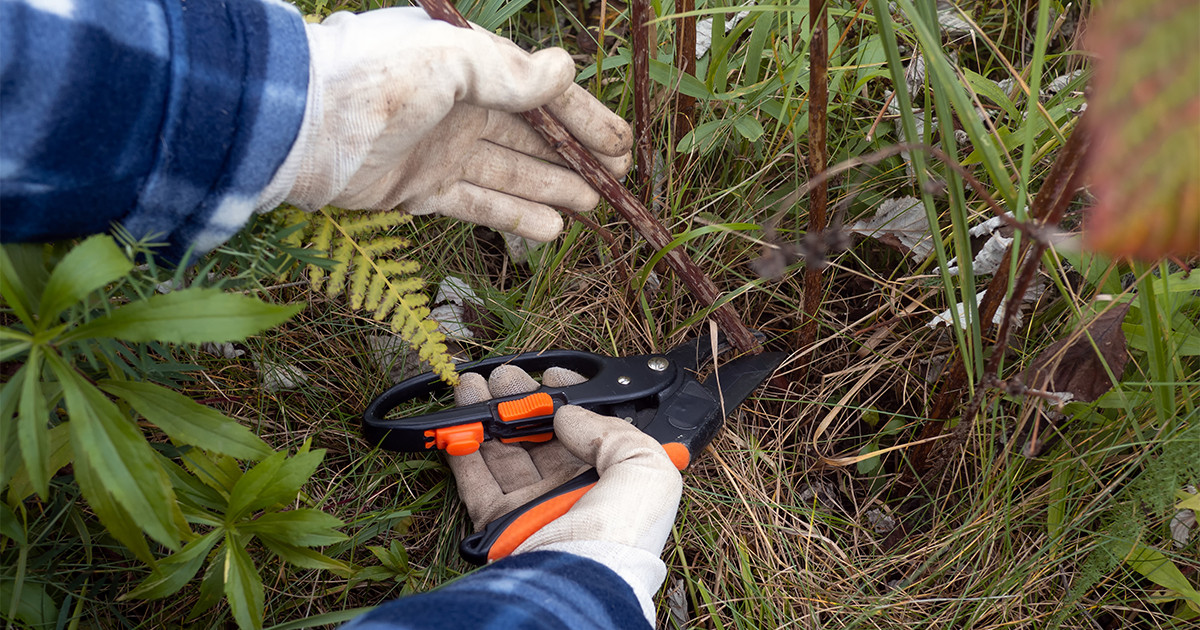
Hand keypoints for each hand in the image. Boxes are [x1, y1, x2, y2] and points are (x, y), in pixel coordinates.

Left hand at [269, 8, 632, 240]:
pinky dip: (513, 217)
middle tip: (617, 179)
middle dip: (576, 156)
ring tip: (592, 203)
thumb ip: (506, 73)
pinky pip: (479, 204)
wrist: (295, 127)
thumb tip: (563, 69)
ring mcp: (440, 150)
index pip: (541, 92)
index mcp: (468, 67)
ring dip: (552, 187)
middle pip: (532, 135)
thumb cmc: (369, 78)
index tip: (622, 144)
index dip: (584, 118)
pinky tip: (550, 229)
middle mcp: (459, 107)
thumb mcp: (447, 62)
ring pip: (512, 171)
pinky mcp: (419, 189)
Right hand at [449, 365, 681, 623]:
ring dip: (487, 418)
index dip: (571, 401)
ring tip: (471, 386)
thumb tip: (570, 413)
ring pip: (507, 454)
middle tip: (504, 376)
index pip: (590, 432)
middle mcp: (574, 494)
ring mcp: (535, 508)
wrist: (578, 578)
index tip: (552, 375)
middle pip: (543, 438)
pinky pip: (477, 481)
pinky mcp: (500, 523)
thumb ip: (614, 429)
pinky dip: (464, 452)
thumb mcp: (648, 467)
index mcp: (614, 482)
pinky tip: (457, 426)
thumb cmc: (621, 530)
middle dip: (521, 403)